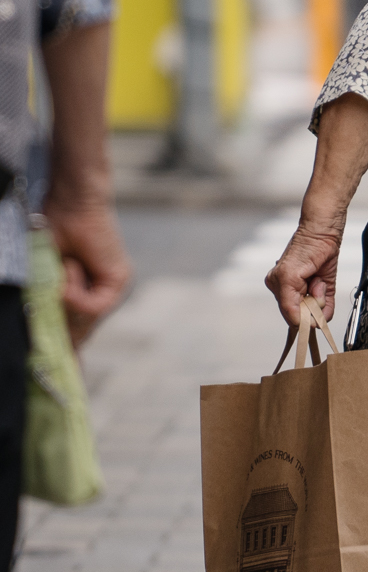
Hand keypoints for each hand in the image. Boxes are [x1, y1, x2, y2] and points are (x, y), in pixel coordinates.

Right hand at [42, 198, 131, 346]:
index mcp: (82, 293)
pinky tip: (69, 268)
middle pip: (81, 333)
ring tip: (61, 267)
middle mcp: (99, 294)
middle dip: (63, 335)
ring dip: (65, 298)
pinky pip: (94, 305)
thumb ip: (50, 303)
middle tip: (54, 313)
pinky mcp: (118, 280)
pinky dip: (75, 290)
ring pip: (84, 320)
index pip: (77, 334)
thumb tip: (57, 341)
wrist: (71, 201)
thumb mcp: (44, 275)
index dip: (67, 352)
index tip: (64, 370)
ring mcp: (111, 289)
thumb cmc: (51, 230)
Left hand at [265, 216, 343, 326]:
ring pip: (299, 314)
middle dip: (313, 307)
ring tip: (318, 280)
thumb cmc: (323, 254)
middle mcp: (276, 285)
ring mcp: (278, 282)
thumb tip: (316, 325)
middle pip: (296, 318)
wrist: (323, 231)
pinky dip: (316, 296)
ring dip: (316, 300)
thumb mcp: (323, 288)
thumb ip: (320, 308)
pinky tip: (317, 280)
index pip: (293, 317)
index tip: (319, 308)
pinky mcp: (284, 278)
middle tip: (318, 285)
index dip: (308, 318)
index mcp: (283, 288)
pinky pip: (298, 306)